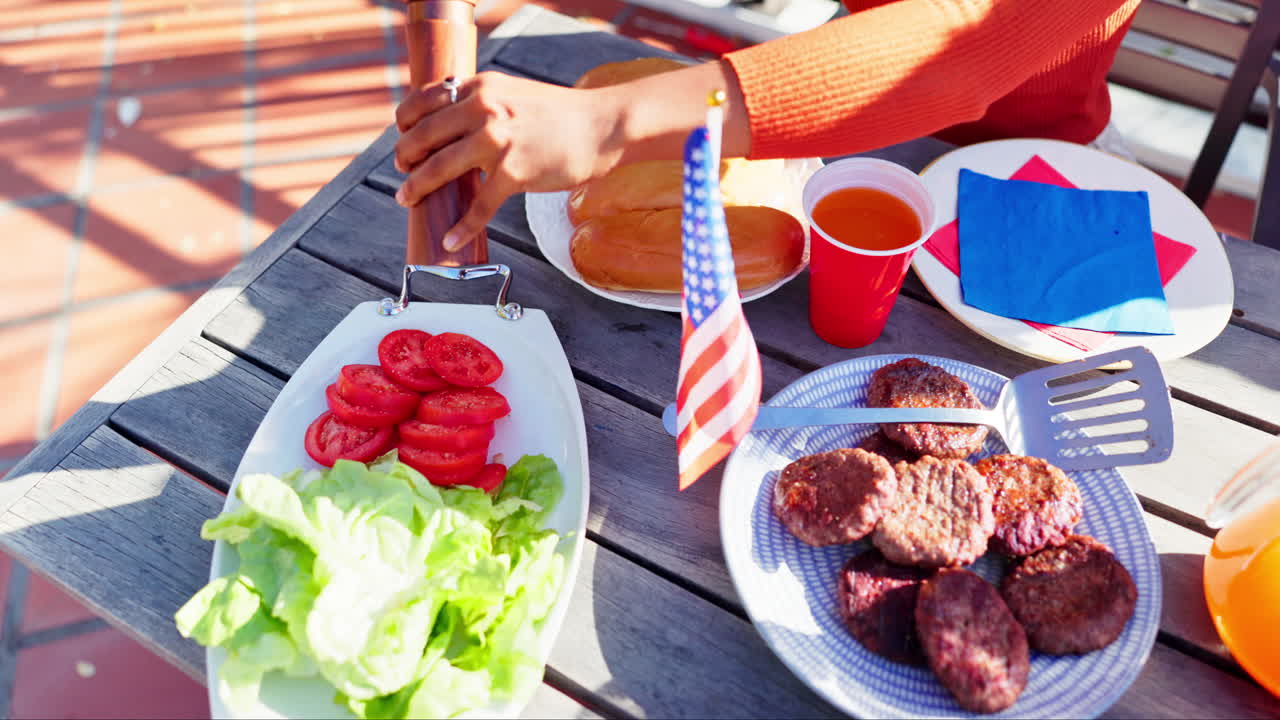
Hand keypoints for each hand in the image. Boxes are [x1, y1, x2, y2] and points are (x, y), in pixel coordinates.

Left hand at [393, 72, 622, 250]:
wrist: (604, 126)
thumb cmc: (563, 115)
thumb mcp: (515, 94)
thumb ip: (486, 104)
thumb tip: (458, 125)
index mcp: (481, 87)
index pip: (424, 100)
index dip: (405, 122)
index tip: (402, 136)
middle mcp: (484, 109)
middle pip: (424, 135)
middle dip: (404, 156)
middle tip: (401, 171)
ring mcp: (498, 141)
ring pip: (440, 167)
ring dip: (417, 187)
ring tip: (406, 199)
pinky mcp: (514, 172)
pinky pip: (478, 206)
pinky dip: (461, 227)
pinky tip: (450, 241)